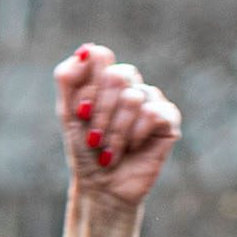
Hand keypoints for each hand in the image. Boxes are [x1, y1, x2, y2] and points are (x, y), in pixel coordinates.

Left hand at [53, 44, 181, 208]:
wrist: (101, 186)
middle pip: (117, 75)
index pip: (101, 56)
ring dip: (115, 131)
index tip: (81, 112)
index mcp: (105, 80)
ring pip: (133, 98)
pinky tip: (132, 148)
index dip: (89, 84)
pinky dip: (135, 134)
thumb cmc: (84, 151)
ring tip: (109, 151)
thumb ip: (68, 79)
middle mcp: (130, 85)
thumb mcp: (68, 115)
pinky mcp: (168, 119)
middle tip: (93, 139)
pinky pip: (153, 113)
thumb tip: (85, 50)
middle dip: (100, 112)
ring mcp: (151, 100)